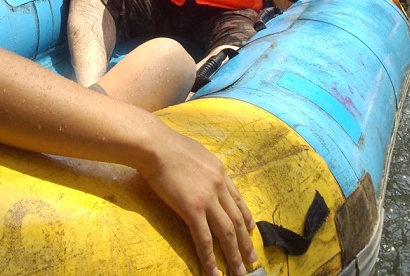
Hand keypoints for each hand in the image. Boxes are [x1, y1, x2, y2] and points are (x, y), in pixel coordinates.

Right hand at [139, 130, 256, 275]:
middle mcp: (219, 186)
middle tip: (252, 259)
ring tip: (240, 272)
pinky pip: (205, 239)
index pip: (238, 200)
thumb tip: (205, 173)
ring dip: (234, 255)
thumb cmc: (170, 145)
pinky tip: (214, 272)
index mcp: (220, 172)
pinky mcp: (193, 210)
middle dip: (246, 242)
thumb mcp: (198, 153)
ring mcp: (208, 199)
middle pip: (237, 220)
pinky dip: (210, 259)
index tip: (252, 230)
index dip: (246, 217)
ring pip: (227, 233)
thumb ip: (206, 167)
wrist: (157, 146)